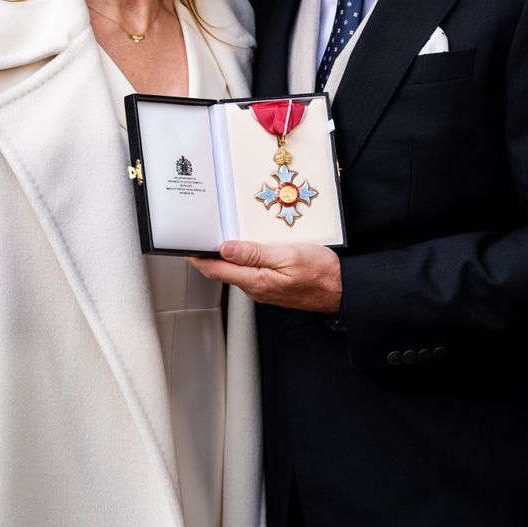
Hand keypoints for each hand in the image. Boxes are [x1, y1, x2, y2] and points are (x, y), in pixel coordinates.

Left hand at [188, 241, 341, 313]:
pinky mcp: (272, 286)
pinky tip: (244, 248)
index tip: (185, 245)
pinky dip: (240, 259)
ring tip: (216, 238)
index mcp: (256, 280)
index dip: (197, 258)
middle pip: (222, 271)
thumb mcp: (287, 256)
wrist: (342, 290)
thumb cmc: (321, 273)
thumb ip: (255, 253)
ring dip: (223, 256)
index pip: (216, 270)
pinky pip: (249, 272)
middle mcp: (255, 288)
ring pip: (235, 271)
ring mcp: (264, 288)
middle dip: (207, 255)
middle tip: (198, 236)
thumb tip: (226, 249)